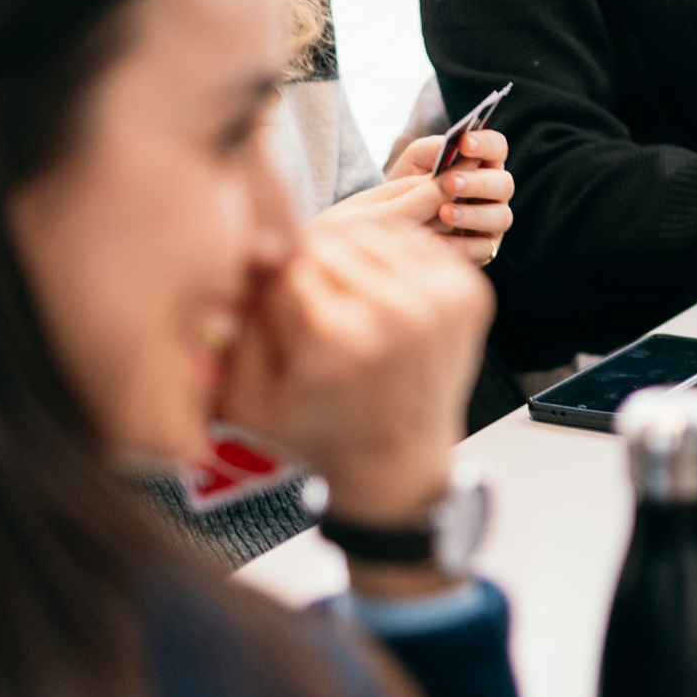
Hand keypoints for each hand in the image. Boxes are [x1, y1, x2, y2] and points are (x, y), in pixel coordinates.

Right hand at [216, 216, 491, 527]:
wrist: (397, 463)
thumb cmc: (317, 433)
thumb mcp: (246, 400)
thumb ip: (229, 332)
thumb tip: (234, 268)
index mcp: (336, 339)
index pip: (284, 264)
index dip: (267, 279)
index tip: (268, 304)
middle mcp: (395, 314)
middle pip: (328, 242)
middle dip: (305, 264)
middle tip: (302, 297)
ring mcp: (440, 300)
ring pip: (369, 232)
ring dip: (345, 254)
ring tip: (336, 293)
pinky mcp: (468, 292)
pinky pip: (411, 240)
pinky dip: (387, 255)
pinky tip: (374, 288)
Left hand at [382, 126, 515, 265]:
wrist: (395, 224)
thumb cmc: (409, 187)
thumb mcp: (412, 164)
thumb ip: (428, 150)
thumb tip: (446, 146)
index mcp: (482, 164)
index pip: (497, 147)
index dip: (486, 143)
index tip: (464, 144)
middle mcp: (494, 192)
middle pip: (504, 183)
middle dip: (478, 182)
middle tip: (450, 183)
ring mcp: (492, 221)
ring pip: (501, 216)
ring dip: (474, 214)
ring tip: (444, 213)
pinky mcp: (485, 248)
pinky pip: (485, 248)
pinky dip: (462, 245)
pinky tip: (439, 242)